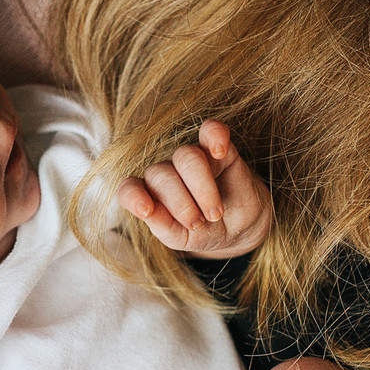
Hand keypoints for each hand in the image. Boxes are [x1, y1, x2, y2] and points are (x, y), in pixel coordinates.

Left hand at [118, 120, 272, 258]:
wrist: (239, 228)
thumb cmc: (202, 233)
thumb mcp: (180, 238)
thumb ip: (162, 225)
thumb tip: (148, 210)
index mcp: (149, 194)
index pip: (130, 189)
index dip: (134, 196)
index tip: (147, 211)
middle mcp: (166, 172)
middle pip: (162, 176)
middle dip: (182, 205)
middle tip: (200, 224)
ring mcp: (191, 159)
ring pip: (187, 157)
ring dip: (202, 188)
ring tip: (215, 213)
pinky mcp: (220, 150)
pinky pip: (211, 130)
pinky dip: (215, 136)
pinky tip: (220, 152)